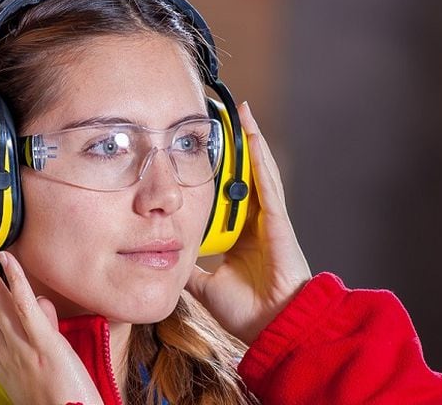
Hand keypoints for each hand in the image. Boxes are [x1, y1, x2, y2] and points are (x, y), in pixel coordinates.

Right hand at [0, 233, 103, 404]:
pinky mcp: (45, 346)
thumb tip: (40, 302)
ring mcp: (22, 346)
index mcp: (0, 350)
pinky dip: (16, 282)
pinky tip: (5, 258)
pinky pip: (27, 309)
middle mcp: (4, 346)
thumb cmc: (58, 399)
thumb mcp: (42, 359)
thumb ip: (40, 326)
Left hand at [185, 102, 311, 344]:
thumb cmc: (248, 312)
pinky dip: (259, 159)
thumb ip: (190, 268)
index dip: (219, 172)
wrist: (273, 328)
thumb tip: (164, 257)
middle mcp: (257, 222)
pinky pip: (267, 183)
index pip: (227, 195)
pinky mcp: (277, 220)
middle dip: (235, 146)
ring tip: (242, 113)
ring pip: (258, 172)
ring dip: (250, 141)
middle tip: (223, 117)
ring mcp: (269, 219)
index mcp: (242, 235)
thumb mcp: (205, 284)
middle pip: (244, 176)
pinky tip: (253, 136)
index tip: (205, 149)